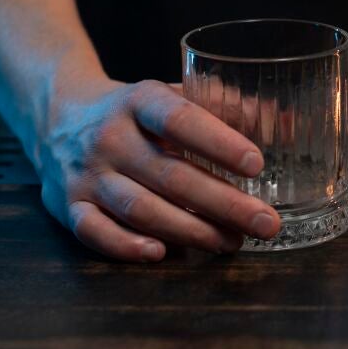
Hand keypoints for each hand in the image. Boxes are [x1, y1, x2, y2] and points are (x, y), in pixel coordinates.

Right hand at [35, 79, 280, 260]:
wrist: (58, 114)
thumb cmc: (136, 111)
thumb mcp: (174, 95)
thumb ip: (229, 107)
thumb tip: (289, 125)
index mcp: (139, 100)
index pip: (179, 119)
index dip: (219, 142)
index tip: (258, 165)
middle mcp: (110, 136)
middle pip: (169, 175)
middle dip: (223, 203)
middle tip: (266, 223)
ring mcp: (87, 174)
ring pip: (139, 208)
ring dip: (190, 230)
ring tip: (233, 242)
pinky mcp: (68, 206)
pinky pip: (94, 231)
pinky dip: (126, 246)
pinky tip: (163, 253)